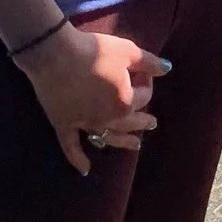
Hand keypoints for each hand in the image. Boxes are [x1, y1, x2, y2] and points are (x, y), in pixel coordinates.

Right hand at [16, 24, 165, 174]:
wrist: (54, 54)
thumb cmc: (94, 51)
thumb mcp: (127, 52)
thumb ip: (149, 63)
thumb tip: (167, 69)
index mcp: (125, 103)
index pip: (143, 95)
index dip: (145, 79)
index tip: (140, 68)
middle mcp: (107, 119)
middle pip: (130, 121)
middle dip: (142, 120)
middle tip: (152, 123)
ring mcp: (84, 124)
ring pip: (107, 137)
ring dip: (122, 141)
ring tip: (135, 145)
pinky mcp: (63, 124)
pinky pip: (71, 146)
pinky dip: (78, 159)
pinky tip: (85, 170)